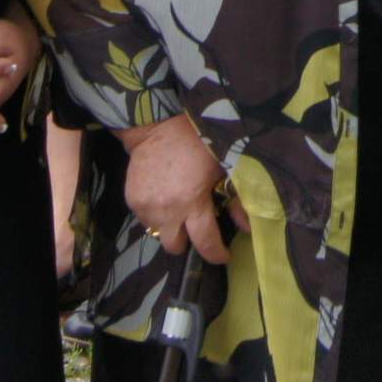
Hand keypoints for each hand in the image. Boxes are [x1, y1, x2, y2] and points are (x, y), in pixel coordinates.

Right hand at [120, 113, 230, 262]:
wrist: (157, 126)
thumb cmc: (197, 143)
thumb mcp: (223, 168)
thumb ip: (236, 200)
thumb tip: (249, 227)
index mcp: (192, 201)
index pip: (205, 242)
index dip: (216, 254)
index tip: (224, 255)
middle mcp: (166, 210)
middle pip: (175, 247)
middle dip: (187, 242)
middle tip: (196, 228)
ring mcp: (146, 206)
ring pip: (159, 234)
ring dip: (171, 227)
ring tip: (180, 208)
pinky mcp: (131, 200)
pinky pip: (145, 219)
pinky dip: (156, 215)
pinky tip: (165, 197)